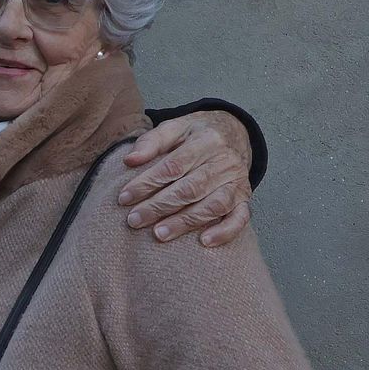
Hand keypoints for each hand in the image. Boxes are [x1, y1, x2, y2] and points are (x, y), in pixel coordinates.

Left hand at [119, 111, 251, 246]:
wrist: (234, 133)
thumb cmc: (195, 134)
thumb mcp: (174, 127)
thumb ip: (151, 142)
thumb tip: (129, 160)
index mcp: (206, 141)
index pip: (173, 166)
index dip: (147, 183)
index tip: (124, 197)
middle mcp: (225, 162)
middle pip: (190, 188)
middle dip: (159, 207)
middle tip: (134, 220)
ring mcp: (237, 181)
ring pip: (212, 206)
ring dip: (184, 222)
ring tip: (159, 234)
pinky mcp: (244, 198)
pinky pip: (240, 218)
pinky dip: (224, 231)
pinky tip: (204, 241)